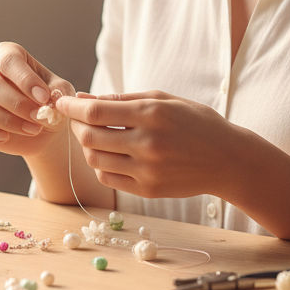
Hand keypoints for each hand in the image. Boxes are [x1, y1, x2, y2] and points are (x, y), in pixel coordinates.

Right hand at [0, 42, 75, 158]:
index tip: (44, 97)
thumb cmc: (51, 102)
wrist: (45, 128)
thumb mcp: (61, 93)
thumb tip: (45, 103)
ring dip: (7, 121)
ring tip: (33, 129)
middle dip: (17, 104)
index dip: (25, 79)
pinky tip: (3, 137)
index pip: (9, 60)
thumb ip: (56, 93)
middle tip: (39, 117)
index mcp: (8, 55)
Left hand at [55, 90, 246, 198]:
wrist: (228, 160)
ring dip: (87, 145)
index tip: (62, 102)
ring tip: (94, 135)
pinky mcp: (149, 190)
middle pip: (90, 136)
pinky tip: (107, 153)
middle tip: (76, 118)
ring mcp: (147, 170)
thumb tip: (85, 99)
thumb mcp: (164, 99)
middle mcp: (147, 143)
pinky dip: (100, 164)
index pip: (96, 112)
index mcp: (151, 114)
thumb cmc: (196, 122)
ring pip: (96, 159)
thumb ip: (123, 98)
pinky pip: (109, 178)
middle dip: (75, 125)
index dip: (72, 107)